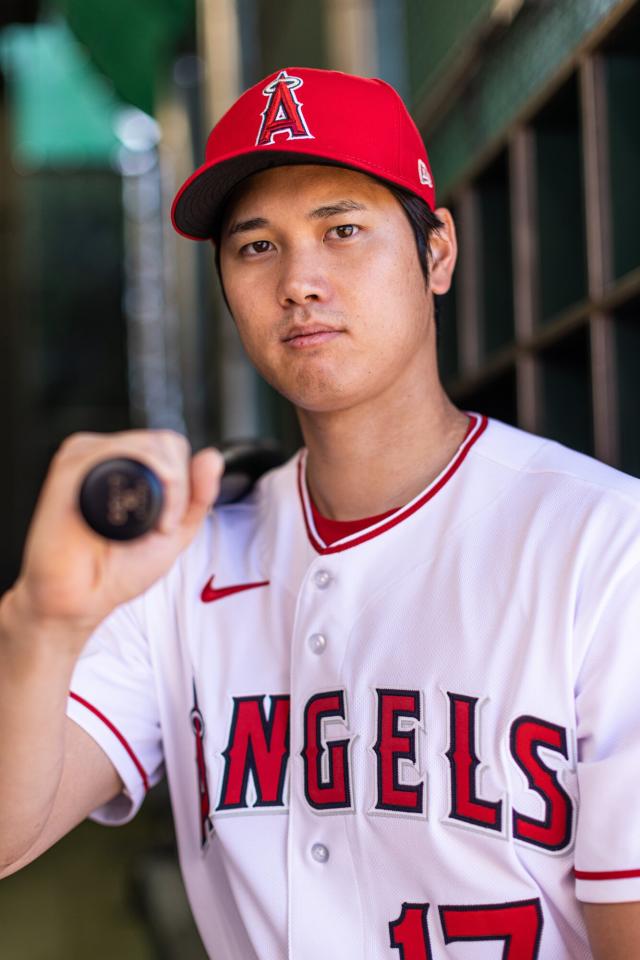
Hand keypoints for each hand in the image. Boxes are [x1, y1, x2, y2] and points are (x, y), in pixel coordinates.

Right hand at [7, 430, 222, 647]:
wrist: (81, 599)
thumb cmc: (118, 569)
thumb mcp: (176, 531)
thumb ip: (199, 495)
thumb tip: (213, 457)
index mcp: (124, 465)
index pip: (169, 445)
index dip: (184, 480)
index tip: (173, 520)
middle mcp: (103, 456)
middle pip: (163, 442)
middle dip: (179, 487)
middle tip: (164, 526)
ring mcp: (84, 459)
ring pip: (149, 446)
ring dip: (168, 489)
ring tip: (153, 528)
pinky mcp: (69, 468)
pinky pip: (121, 454)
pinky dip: (147, 486)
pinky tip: (137, 523)